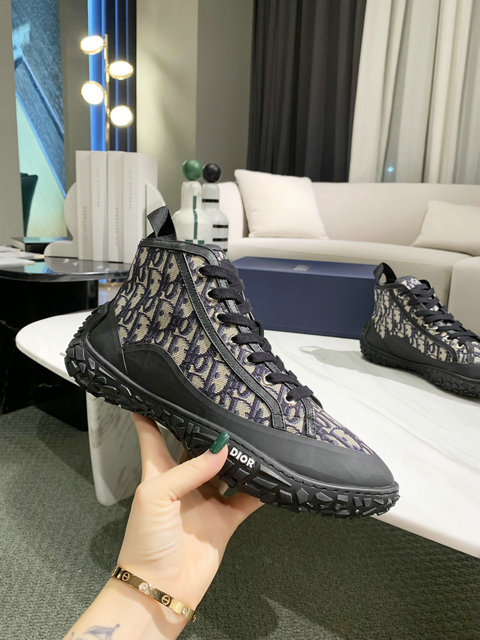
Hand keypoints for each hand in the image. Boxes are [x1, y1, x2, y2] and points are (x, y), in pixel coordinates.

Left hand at [117, 414, 261, 613]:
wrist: (161, 588)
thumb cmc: (145, 542)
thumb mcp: (156, 496)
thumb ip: (189, 470)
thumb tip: (221, 449)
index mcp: (159, 473)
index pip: (153, 435)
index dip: (151, 413)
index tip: (157, 391)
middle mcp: (184, 482)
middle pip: (196, 448)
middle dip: (208, 430)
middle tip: (226, 406)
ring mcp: (206, 500)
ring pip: (226, 469)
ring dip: (238, 456)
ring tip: (254, 434)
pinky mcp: (225, 519)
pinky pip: (246, 498)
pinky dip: (260, 488)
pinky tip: (271, 473)